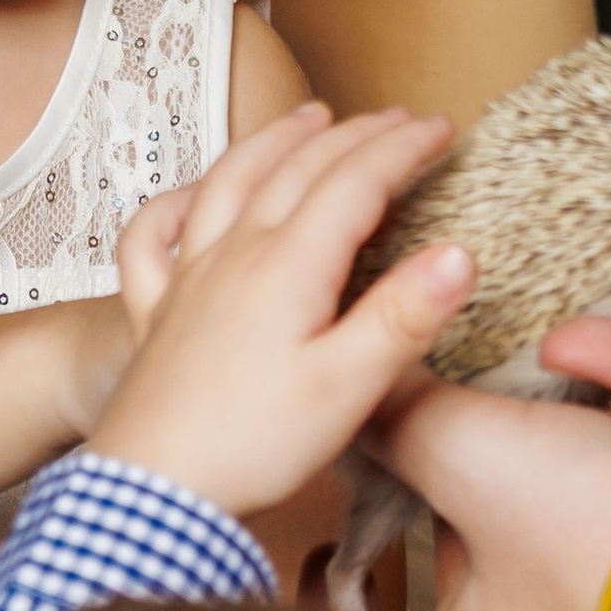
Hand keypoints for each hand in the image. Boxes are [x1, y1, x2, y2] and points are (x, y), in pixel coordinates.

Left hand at [91, 104, 469, 517]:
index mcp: (289, 266)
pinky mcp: (154, 313)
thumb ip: (402, 316)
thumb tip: (459, 254)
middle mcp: (235, 255)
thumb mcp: (348, 387)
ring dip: (272, 142)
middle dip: (353, 135)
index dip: (401, 149)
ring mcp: (187, 278)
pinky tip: (188, 197)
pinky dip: (172, 203)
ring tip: (306, 118)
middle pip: (297, 169)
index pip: (354, 183)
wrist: (155, 492)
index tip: (440, 128)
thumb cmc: (253, 445)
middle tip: (396, 118)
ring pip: (228, 182)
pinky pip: (152, 238)